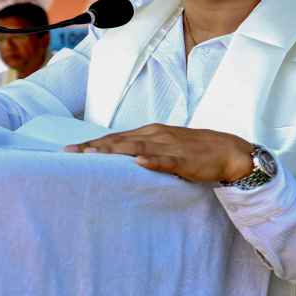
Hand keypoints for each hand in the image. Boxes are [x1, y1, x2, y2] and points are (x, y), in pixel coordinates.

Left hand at [64, 124, 253, 182]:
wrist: (227, 150)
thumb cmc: (191, 150)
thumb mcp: (162, 146)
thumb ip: (141, 150)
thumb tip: (116, 158)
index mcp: (148, 133)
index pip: (114, 138)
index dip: (92, 144)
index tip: (69, 150)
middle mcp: (154, 135)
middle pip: (119, 141)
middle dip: (94, 147)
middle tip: (70, 153)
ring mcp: (169, 146)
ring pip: (136, 147)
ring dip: (114, 150)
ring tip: (93, 155)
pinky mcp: (184, 159)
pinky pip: (166, 160)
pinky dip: (152, 160)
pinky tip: (139, 162)